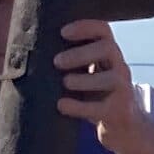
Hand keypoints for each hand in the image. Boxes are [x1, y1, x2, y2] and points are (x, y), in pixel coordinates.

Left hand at [54, 18, 143, 143]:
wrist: (120, 126)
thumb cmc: (93, 94)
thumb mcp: (86, 73)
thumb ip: (70, 62)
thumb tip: (30, 54)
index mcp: (108, 54)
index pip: (103, 30)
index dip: (84, 27)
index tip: (62, 32)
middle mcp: (119, 67)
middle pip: (107, 48)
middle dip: (80, 54)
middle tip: (57, 62)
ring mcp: (122, 90)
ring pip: (111, 78)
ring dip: (84, 79)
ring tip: (65, 83)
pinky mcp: (118, 112)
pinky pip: (101, 108)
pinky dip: (78, 107)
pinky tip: (61, 105)